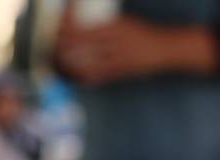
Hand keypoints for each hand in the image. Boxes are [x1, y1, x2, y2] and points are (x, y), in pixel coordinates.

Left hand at [55, 8, 218, 84]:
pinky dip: (84, 76)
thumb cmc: (142, 34)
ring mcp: (118, 59)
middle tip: (54, 46)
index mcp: (116, 27)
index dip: (67, 30)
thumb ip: (105, 25)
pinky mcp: (121, 72)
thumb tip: (81, 23)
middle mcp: (116, 43)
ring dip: (71, 63)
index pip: (85, 29)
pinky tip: (75, 75)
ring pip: (87, 63)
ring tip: (61, 61)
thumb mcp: (125, 23)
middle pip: (82, 46)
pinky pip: (98, 76)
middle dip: (64, 47)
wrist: (165, 49)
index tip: (58, 29)